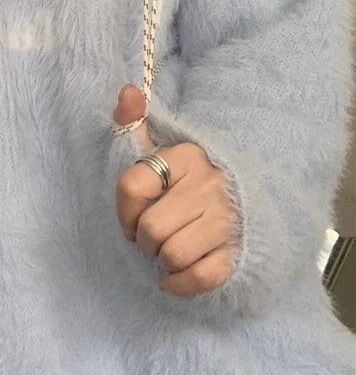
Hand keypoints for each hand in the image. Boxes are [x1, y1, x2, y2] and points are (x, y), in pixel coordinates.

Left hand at [113, 84, 238, 296]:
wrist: (251, 199)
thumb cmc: (187, 177)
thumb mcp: (161, 146)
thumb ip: (135, 123)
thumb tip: (127, 91)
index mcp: (186, 156)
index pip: (132, 185)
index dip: (123, 209)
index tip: (131, 216)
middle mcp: (209, 185)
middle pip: (150, 228)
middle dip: (143, 239)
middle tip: (151, 236)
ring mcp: (228, 220)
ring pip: (173, 255)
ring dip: (162, 260)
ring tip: (166, 249)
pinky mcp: (239, 253)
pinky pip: (201, 278)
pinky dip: (180, 283)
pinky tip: (173, 277)